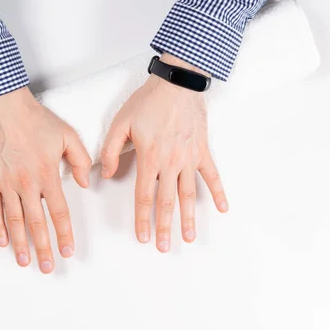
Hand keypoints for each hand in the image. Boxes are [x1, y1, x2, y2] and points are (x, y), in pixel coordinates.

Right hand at [0, 87, 91, 272]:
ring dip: (20, 244)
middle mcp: (27, 184)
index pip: (58, 212)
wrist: (3, 106)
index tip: (67, 251)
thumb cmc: (35, 119)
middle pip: (36, 224)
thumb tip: (83, 183)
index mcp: (47, 175)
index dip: (63, 234)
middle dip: (43, 248)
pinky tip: (2, 241)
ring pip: (14, 221)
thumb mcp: (68, 135)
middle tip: (47, 267)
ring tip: (25, 261)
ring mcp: (6, 183)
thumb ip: (79, 160)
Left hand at [101, 54, 227, 251]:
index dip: (142, 219)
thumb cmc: (148, 101)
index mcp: (150, 158)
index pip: (144, 196)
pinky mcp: (202, 150)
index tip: (143, 236)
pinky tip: (222, 208)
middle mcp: (171, 162)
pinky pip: (212, 175)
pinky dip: (218, 192)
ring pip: (189, 194)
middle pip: (167, 202)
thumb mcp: (120, 123)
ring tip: (189, 237)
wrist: (176, 83)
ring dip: (189, 217)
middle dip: (165, 227)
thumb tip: (107, 174)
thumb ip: (111, 150)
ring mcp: (189, 158)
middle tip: (164, 246)